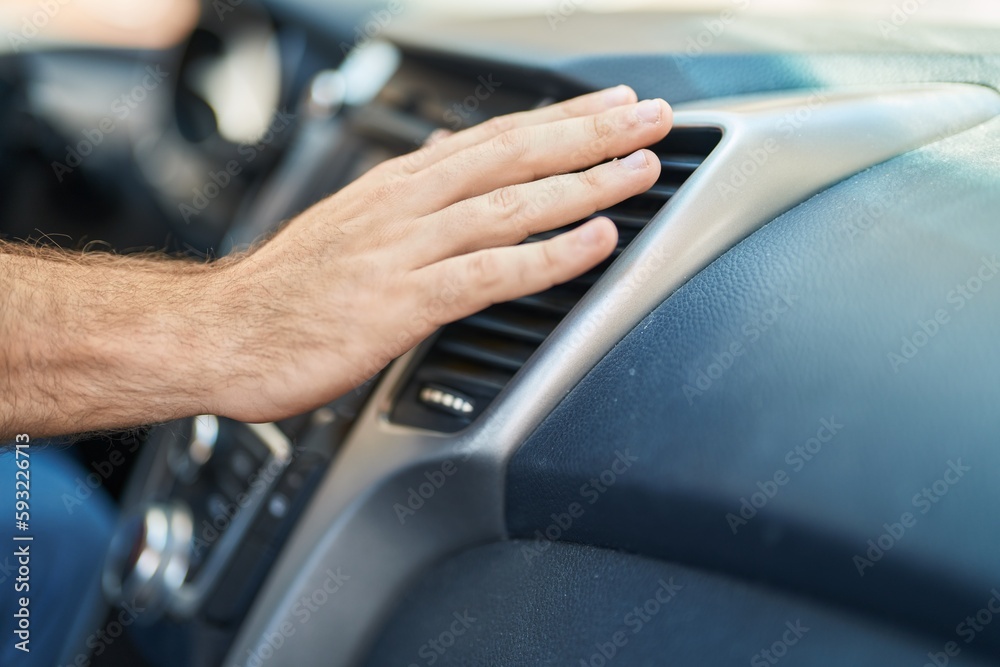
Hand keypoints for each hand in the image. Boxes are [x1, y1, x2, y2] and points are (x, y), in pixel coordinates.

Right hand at [209, 86, 672, 422]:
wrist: (214, 333)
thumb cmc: (282, 292)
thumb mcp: (350, 228)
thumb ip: (410, 206)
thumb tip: (460, 183)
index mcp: (395, 186)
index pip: (494, 138)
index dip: (560, 120)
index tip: (609, 105)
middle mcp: (405, 205)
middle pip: (514, 155)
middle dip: (590, 133)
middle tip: (650, 117)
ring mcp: (404, 251)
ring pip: (512, 205)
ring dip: (584, 183)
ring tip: (642, 169)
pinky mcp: (400, 304)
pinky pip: (489, 273)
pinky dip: (549, 257)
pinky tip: (595, 243)